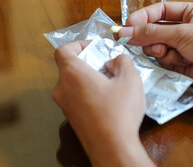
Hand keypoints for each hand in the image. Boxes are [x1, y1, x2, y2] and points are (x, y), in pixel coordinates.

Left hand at [53, 41, 154, 166]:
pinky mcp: (71, 118)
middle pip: (69, 66)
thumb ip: (124, 61)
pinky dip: (88, 92)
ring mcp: (65, 105)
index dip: (78, 44)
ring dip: (89, 78)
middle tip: (108, 65)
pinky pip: (76, 97)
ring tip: (111, 82)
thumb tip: (117, 59)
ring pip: (73, 83)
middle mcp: (62, 88)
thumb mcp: (130, 79)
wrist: (112, 148)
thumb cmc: (119, 112)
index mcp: (72, 74)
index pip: (63, 50)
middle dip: (89, 62)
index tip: (94, 47)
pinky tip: (107, 100)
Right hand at [118, 2, 192, 95]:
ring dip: (157, 48)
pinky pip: (163, 60)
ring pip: (157, 45)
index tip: (127, 25)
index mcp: (190, 12)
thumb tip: (126, 31)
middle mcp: (185, 28)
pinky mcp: (181, 63)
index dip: (143, 16)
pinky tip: (174, 60)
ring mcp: (183, 46)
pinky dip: (164, 60)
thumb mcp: (183, 33)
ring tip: (164, 52)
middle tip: (133, 41)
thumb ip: (153, 33)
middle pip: (155, 29)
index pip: (160, 10)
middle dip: (147, 35)